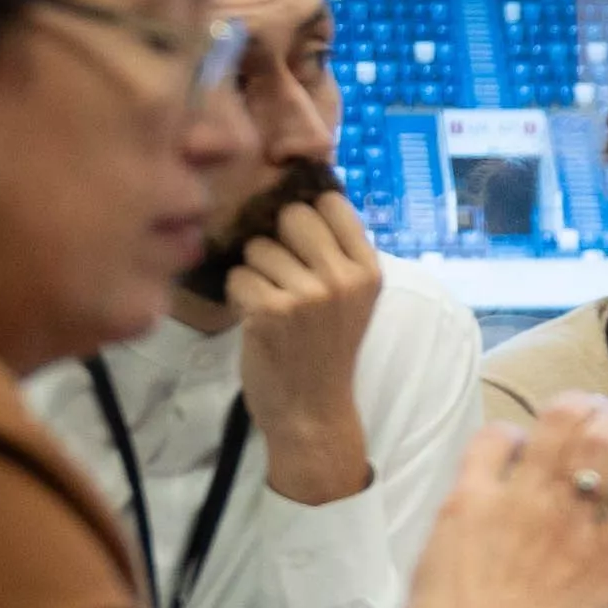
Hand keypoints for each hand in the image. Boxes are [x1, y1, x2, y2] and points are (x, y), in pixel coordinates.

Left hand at [229, 190, 386, 503]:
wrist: (312, 412)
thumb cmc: (324, 351)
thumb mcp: (349, 299)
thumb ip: (335, 253)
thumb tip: (297, 196)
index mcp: (369, 271)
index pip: (331, 202)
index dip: (308, 214)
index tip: (302, 240)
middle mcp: (344, 278)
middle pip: (292, 215)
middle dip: (277, 239)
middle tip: (281, 275)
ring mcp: (308, 295)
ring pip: (257, 247)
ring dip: (254, 271)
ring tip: (270, 303)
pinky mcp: (271, 312)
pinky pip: (238, 276)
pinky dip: (238, 295)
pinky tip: (255, 319)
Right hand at [397, 397, 607, 607]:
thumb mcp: (429, 568)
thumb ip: (459, 532)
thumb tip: (472, 518)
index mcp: (471, 501)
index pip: (494, 437)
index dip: (511, 432)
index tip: (520, 441)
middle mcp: (522, 499)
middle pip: (556, 427)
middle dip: (578, 407)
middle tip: (593, 404)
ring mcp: (568, 524)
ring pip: (599, 451)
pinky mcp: (605, 558)